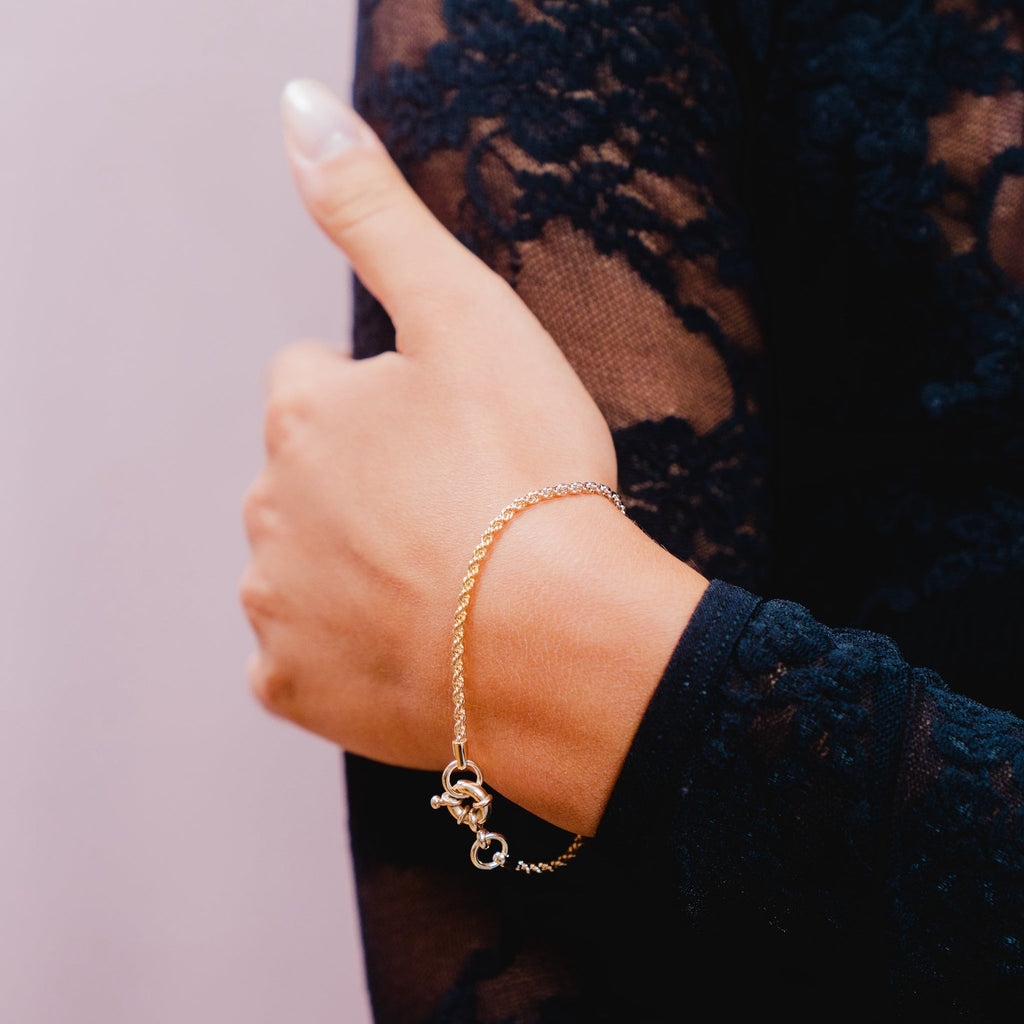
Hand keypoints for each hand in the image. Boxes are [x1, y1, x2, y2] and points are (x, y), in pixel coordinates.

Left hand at [240, 80, 704, 834]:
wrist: (553, 644)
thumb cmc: (524, 474)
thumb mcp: (465, 315)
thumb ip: (376, 213)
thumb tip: (300, 110)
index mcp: (303, 417)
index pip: (313, 384)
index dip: (385, 404)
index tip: (447, 435)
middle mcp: (268, 508)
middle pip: (307, 478)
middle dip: (367, 486)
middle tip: (457, 512)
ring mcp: (276, 606)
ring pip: (302, 564)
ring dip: (357, 564)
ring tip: (444, 579)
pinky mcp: (294, 689)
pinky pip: (297, 659)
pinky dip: (341, 649)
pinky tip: (406, 644)